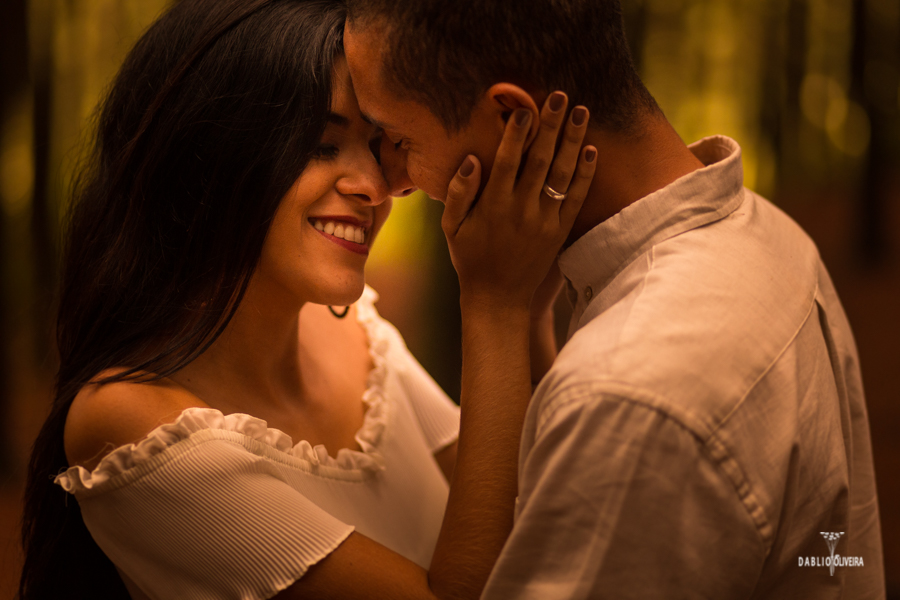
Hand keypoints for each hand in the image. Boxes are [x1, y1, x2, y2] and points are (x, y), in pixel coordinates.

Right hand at [442, 92, 595, 312]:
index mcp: (493, 206)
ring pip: (562, 174)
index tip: (524, 106)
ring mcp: (544, 221)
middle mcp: (521, 210)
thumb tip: (472, 159)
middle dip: (551, 125)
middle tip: (560, 95)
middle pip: (540, 160)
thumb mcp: (451, 227)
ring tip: (582, 112)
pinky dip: (585, 174)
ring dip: (573, 141)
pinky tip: (591, 150)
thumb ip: (459, 193)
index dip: (517, 133)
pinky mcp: (559, 231)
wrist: (498, 298)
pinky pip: (576, 198)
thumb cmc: (470, 258)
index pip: (508, 161)